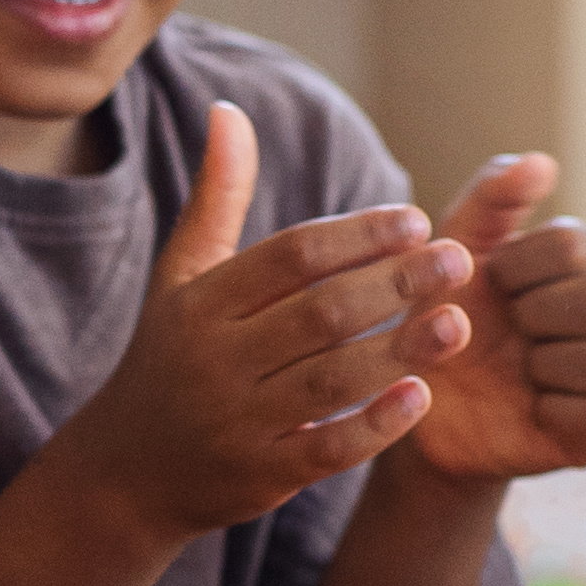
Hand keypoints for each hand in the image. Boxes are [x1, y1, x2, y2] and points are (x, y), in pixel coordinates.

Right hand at [51, 104, 470, 552]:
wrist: (126, 473)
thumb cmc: (170, 358)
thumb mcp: (182, 278)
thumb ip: (217, 198)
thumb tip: (228, 110)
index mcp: (201, 303)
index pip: (291, 257)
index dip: (357, 235)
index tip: (416, 220)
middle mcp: (215, 359)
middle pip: (320, 313)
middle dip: (395, 284)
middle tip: (458, 259)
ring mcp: (237, 421)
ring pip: (331, 380)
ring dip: (400, 350)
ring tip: (458, 322)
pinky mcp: (260, 475)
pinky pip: (327, 448)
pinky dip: (375, 425)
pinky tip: (421, 396)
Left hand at [401, 153, 585, 481]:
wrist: (424, 407)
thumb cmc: (445, 317)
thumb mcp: (455, 250)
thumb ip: (492, 198)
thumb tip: (543, 162)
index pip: (574, 245)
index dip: (516, 269)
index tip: (492, 286)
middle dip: (536, 317)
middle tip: (509, 331)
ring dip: (545, 365)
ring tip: (520, 369)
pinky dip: (550, 411)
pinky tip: (528, 405)